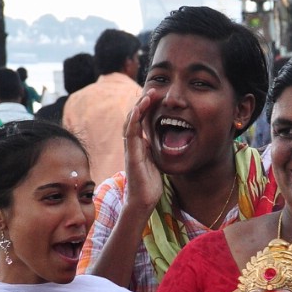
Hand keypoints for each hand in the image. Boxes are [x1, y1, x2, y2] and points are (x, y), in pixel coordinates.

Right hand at [122, 89, 164, 216]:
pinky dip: (134, 119)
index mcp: (138, 145)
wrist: (143, 201)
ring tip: (148, 94)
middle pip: (134, 118)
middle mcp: (132, 145)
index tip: (156, 96)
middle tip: (154, 89)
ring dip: (138, 107)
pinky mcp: (131, 154)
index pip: (140, 121)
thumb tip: (161, 140)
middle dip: (143, 103)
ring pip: (130, 122)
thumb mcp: (156, 161)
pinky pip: (130, 133)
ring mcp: (130, 149)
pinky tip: (139, 109)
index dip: (146, 108)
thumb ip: (155, 149)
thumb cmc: (149, 184)